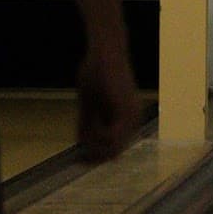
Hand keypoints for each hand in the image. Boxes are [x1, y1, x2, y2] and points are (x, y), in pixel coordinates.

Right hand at [76, 47, 142, 161]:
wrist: (105, 52)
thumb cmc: (96, 73)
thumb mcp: (88, 104)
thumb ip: (86, 124)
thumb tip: (80, 144)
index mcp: (127, 120)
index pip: (115, 150)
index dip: (96, 158)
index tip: (78, 161)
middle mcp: (134, 122)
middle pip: (113, 154)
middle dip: (93, 154)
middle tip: (78, 154)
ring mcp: (132, 117)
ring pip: (113, 148)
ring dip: (93, 143)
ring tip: (84, 125)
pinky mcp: (126, 111)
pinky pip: (112, 137)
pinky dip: (98, 136)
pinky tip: (92, 122)